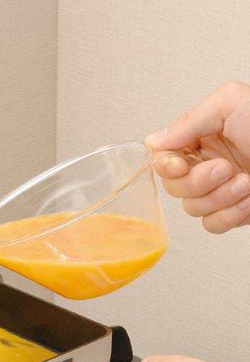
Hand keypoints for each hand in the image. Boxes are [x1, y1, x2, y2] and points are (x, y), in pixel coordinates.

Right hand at [146, 81, 249, 233]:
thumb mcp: (231, 104)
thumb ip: (188, 121)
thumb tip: (152, 141)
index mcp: (200, 138)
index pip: (162, 158)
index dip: (165, 165)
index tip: (180, 164)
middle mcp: (205, 165)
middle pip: (174, 187)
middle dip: (198, 181)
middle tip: (226, 168)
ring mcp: (219, 191)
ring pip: (192, 208)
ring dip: (219, 197)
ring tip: (247, 181)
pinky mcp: (233, 212)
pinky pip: (211, 225)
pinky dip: (230, 215)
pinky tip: (249, 199)